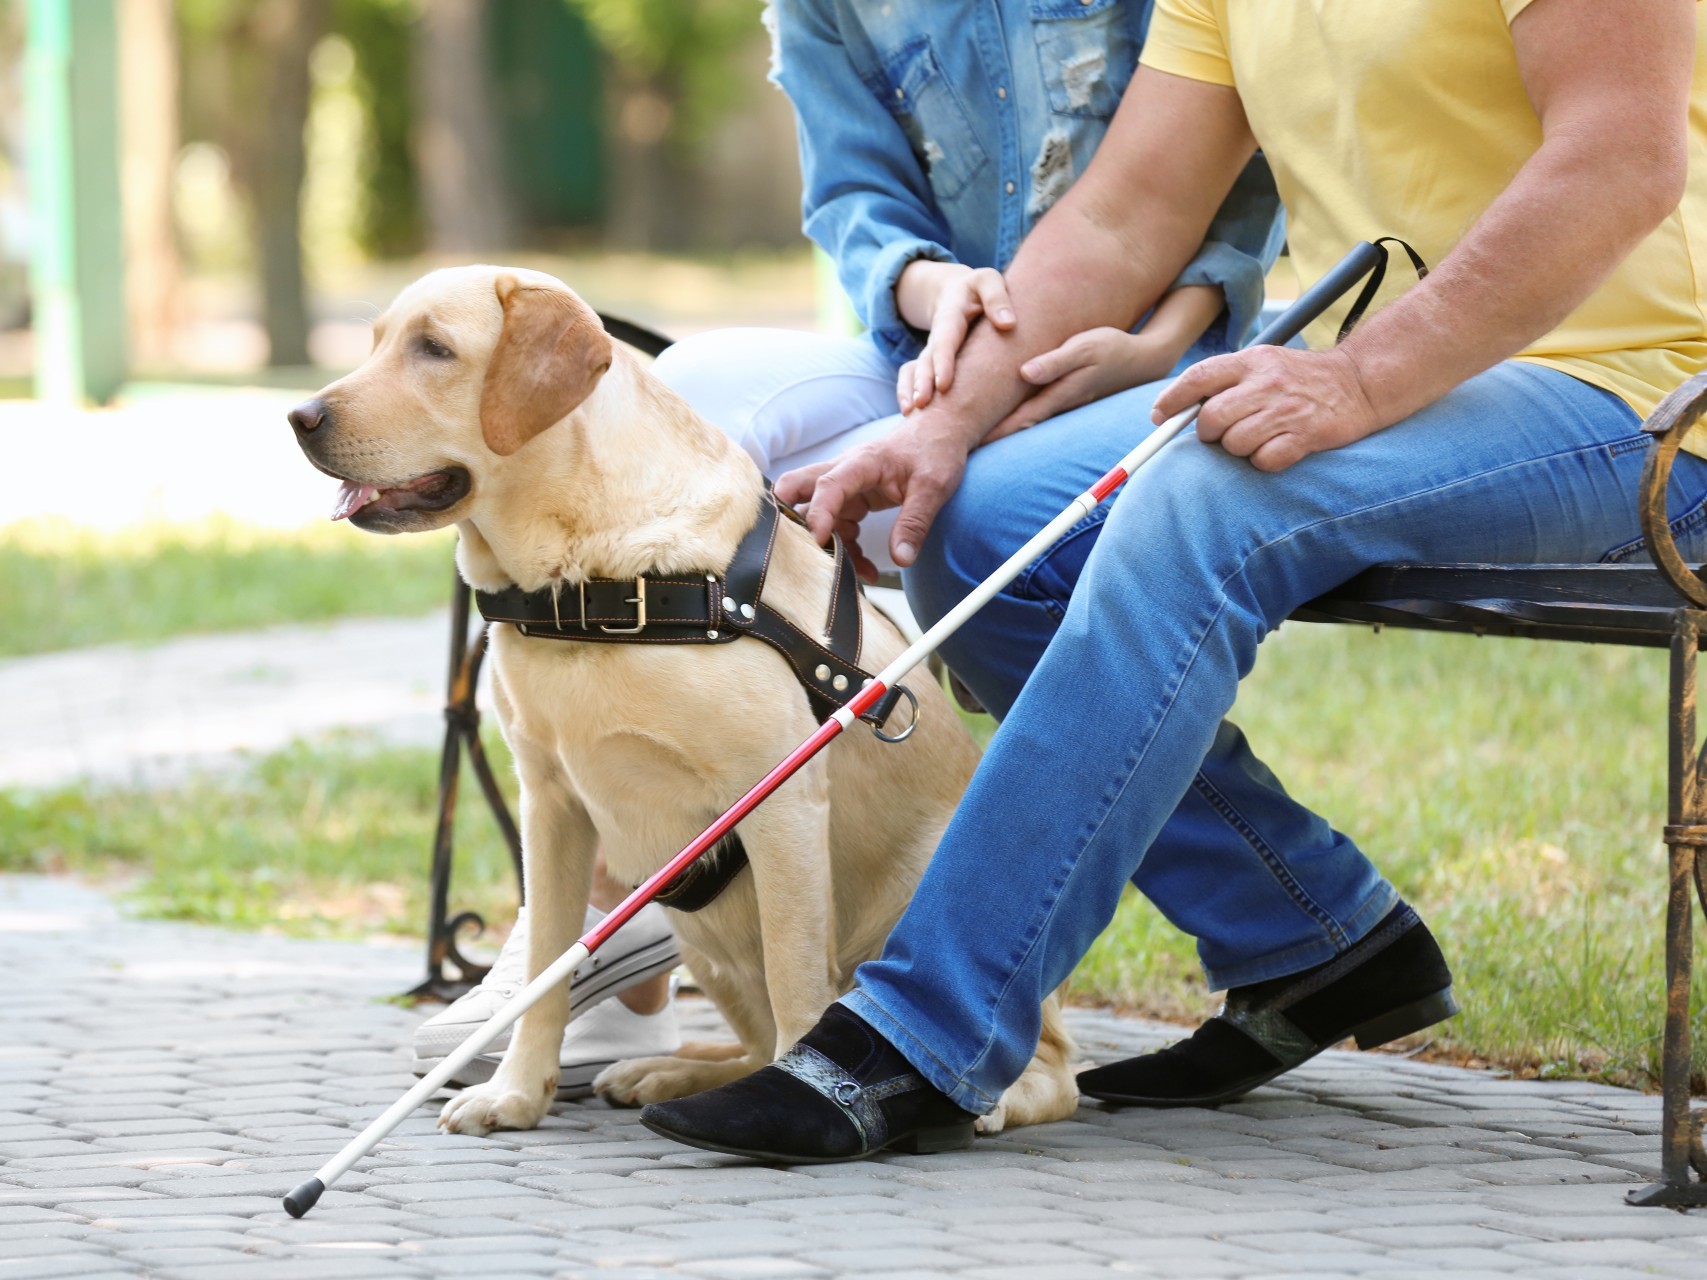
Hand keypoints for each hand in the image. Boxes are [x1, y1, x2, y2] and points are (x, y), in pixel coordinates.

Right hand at [776, 416, 973, 575]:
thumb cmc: (935, 451)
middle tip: (790, 547)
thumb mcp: (933, 487)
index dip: (818, 513)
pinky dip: (847, 549)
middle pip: (797, 487)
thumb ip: (915, 522)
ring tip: (856, 573)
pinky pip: (838, 527)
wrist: (940, 433)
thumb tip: (901, 558)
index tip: (818, 539)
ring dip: (829, 545)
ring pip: (817, 516)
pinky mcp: (852, 500)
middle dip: (786, 516)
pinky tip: (866, 568)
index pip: (828, 485)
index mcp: (862, 462)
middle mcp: (844, 471)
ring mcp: (845, 486)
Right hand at [895, 264, 1015, 413]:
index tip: (944, 385)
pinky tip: (911, 417)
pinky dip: (907, 394)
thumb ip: (997, 297)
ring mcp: (931, 352)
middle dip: (922, 382)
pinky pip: (913, 377)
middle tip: (921, 404)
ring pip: (915, 371)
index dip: (943, 362)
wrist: (958, 292)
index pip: (945, 340)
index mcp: (950, 317)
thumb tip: (1008, 324)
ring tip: (911, 415)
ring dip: (910, 391)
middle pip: (926, 360)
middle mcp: (936, 337)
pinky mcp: (931, 364)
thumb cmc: (979, 289)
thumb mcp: (988, 281)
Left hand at [982, 327, 1180, 442]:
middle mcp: (1057, 405)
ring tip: (970, 435)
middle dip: (989, 436)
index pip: (1019, 419)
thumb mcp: (1085, 347)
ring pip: (1024, 421)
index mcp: (1058, 395)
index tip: (966, 441)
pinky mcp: (1063, 399)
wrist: (1141, 360)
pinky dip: (1015, 417)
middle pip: (1017, 426)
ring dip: (1000, 429)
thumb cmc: (1111, 348)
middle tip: (957, 446)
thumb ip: (1055, 362)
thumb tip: (1025, 373)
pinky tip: (998, 418)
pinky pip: (1034, 411)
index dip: (993, 432)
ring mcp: (1061, 405)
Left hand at [1151, 346, 1381, 471]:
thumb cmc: (1299, 378)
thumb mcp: (1263, 363)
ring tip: (1257, 436)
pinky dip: (1264, 460)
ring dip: (1238, 448)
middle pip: (1211, 418)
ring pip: (1234, 443)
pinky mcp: (1306, 436)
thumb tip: (1174, 408)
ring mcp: (1287, 410)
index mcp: (1252, 361)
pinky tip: (1277, 447)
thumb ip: (1225, 380)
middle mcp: (1267, 383)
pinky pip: (1264, 460)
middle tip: (1222, 432)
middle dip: (1209, 432)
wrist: (1359, 382)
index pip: (1199, 377)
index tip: (1158, 416)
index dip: (1172, 399)